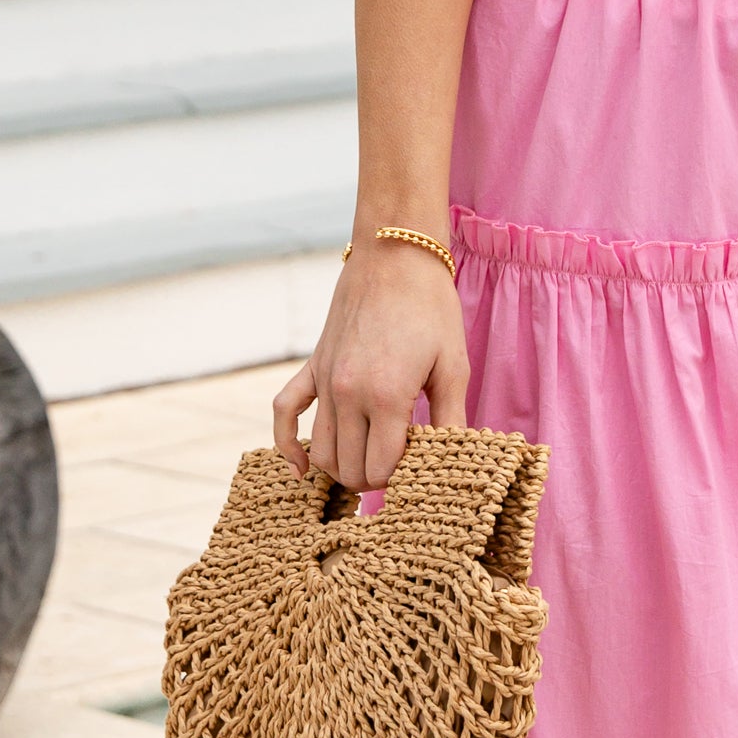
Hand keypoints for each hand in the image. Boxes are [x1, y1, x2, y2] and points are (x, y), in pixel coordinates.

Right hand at [274, 242, 469, 488]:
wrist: (395, 257)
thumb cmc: (432, 309)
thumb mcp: (453, 367)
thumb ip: (449, 420)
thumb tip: (451, 461)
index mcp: (386, 397)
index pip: (380, 470)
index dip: (399, 480)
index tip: (419, 468)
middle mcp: (347, 394)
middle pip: (350, 469)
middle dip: (374, 479)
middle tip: (400, 469)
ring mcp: (324, 381)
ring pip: (322, 452)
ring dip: (344, 469)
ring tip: (370, 466)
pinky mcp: (312, 367)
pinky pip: (284, 414)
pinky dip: (288, 446)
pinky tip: (301, 468)